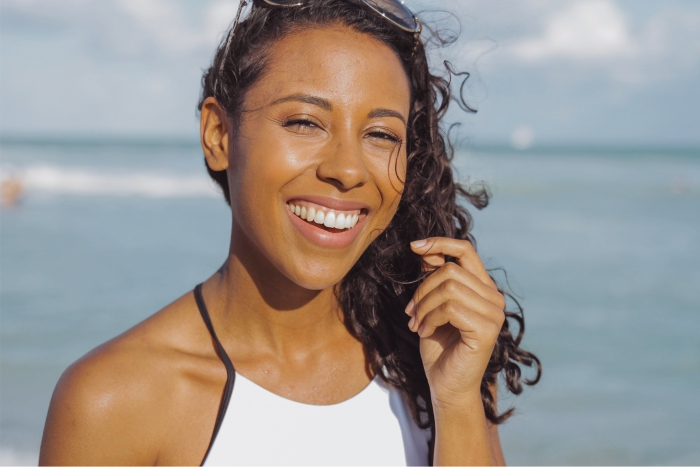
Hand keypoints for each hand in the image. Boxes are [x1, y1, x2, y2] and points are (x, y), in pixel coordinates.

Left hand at [406, 237, 505, 409]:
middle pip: (449, 270)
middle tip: (411, 313)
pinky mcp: (487, 329)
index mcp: (482, 288)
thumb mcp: (431, 306)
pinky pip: (450, 307)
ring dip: (423, 306)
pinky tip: (426, 332)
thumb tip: (423, 250)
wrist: (446, 386)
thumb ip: (433, 278)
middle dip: (422, 289)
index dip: (440, 242)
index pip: (466, 251)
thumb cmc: (440, 347)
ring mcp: (494, 314)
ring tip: (417, 324)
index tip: (414, 245)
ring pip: (448, 287)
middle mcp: (493, 298)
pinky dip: (430, 319)